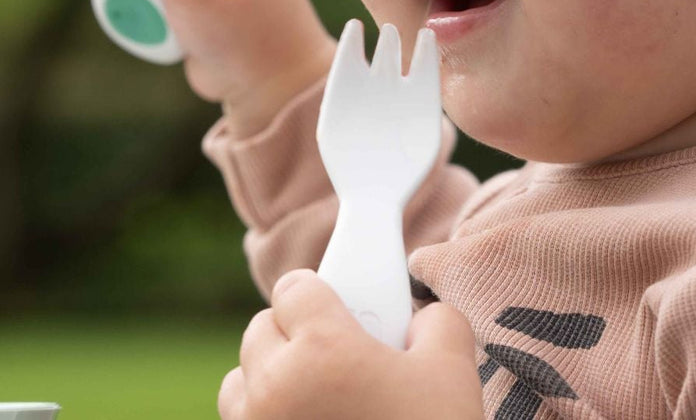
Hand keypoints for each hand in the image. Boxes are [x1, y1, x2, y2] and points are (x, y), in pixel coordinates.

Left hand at [218, 269, 484, 419]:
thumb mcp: (454, 374)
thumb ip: (437, 322)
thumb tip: (421, 316)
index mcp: (322, 349)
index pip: (294, 288)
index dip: (320, 292)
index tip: (338, 305)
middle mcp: (276, 385)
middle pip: (262, 328)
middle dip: (295, 332)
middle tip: (337, 354)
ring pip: (241, 376)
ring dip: (270, 376)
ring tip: (317, 395)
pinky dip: (263, 415)